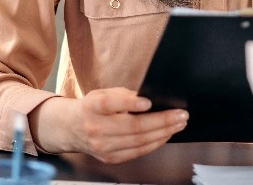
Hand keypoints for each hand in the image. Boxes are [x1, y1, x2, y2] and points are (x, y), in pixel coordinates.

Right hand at [29, 87, 187, 162]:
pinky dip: (155, 143)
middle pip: (133, 127)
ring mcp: (103, 146)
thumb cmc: (92, 107)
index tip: (148, 102)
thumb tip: (152, 100)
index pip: (109, 104)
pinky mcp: (110, 158)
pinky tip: (166, 135)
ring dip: (163, 133)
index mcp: (92, 107)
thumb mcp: (103, 94)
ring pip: (139, 142)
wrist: (71, 128)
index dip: (129, 103)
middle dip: (162, 121)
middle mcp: (96, 128)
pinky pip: (137, 152)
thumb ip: (124, 95)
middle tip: (181, 115)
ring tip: (179, 124)